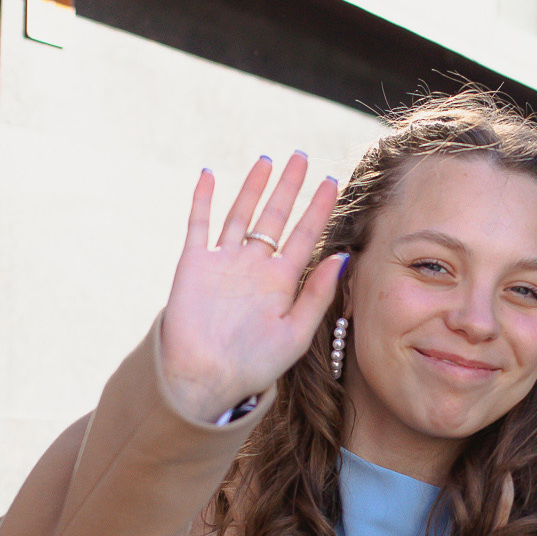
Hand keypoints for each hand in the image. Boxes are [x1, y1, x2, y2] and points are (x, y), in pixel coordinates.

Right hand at [157, 153, 344, 422]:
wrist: (204, 378)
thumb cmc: (254, 364)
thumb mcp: (297, 332)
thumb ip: (318, 294)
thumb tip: (342, 257)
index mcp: (281, 282)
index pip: (306, 236)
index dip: (318, 209)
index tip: (333, 183)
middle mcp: (254, 267)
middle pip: (275, 218)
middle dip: (289, 188)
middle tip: (302, 156)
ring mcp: (224, 263)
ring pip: (241, 214)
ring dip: (253, 187)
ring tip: (268, 160)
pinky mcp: (194, 264)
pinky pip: (200, 224)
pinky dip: (204, 199)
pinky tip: (211, 175)